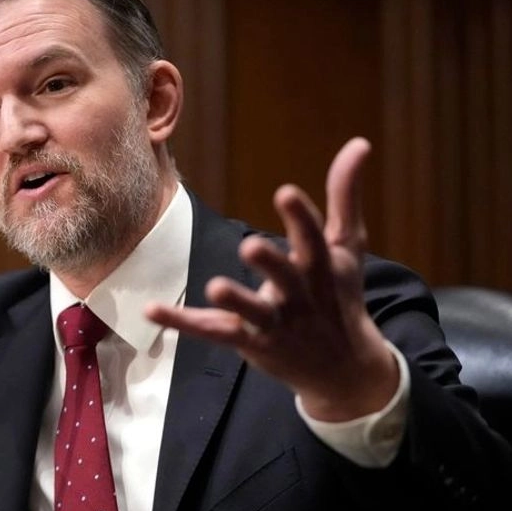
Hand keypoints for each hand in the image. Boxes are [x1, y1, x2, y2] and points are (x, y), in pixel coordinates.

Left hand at [145, 137, 397, 420]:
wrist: (343, 369)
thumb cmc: (339, 295)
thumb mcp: (347, 246)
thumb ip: (345, 195)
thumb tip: (359, 141)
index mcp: (321, 267)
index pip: (313, 239)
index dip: (300, 216)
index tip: (285, 192)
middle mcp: (299, 296)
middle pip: (286, 278)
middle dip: (270, 263)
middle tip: (250, 246)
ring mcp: (275, 323)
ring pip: (253, 312)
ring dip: (235, 301)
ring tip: (215, 287)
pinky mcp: (249, 342)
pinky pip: (213, 331)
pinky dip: (182, 322)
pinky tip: (151, 309)